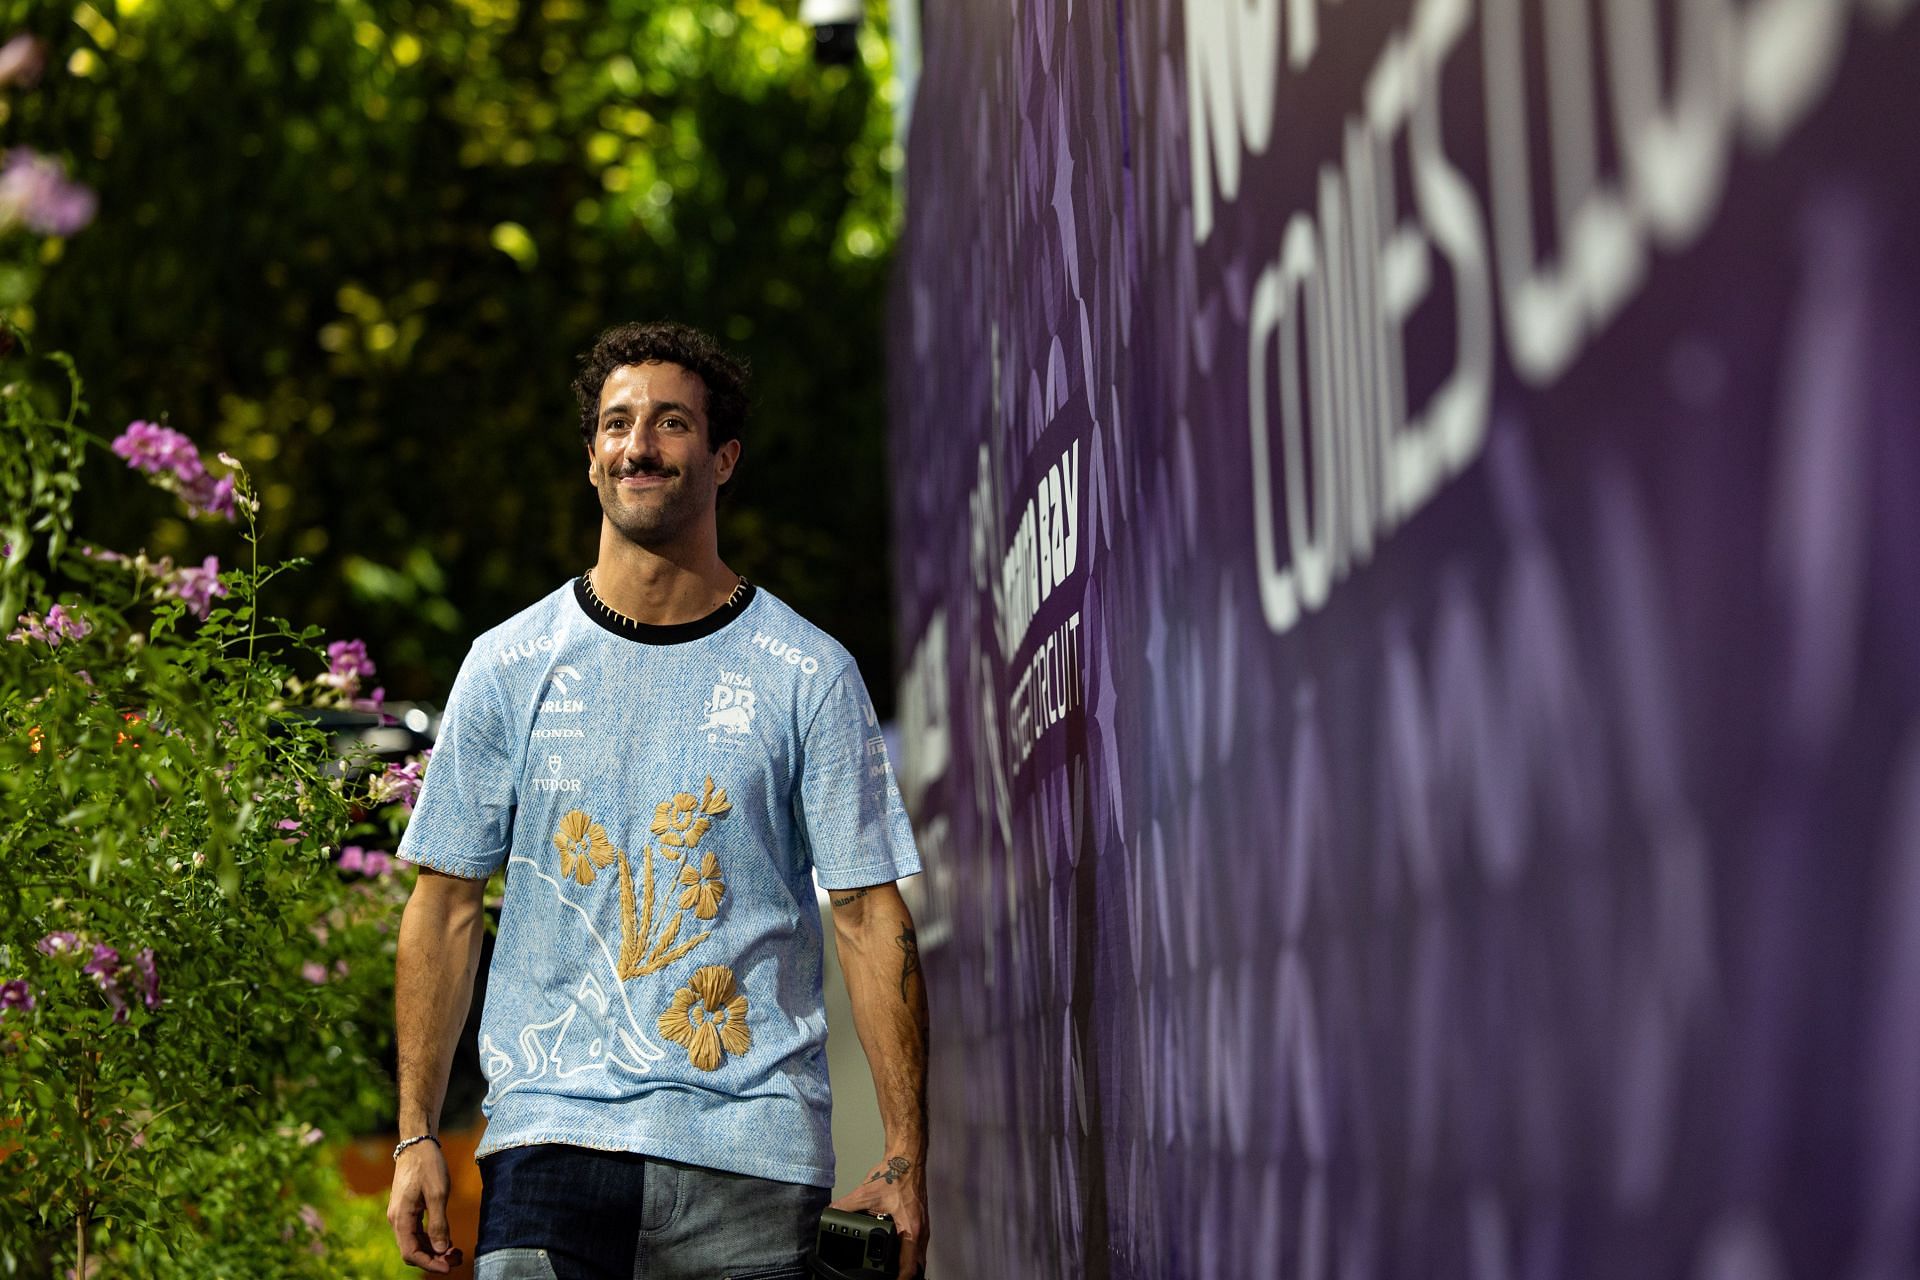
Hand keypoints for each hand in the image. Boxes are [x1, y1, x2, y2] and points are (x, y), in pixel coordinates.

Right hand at [386, 1141, 463, 1272]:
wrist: (417, 1144)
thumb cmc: (428, 1165)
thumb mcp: (438, 1194)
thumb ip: (438, 1224)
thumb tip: (441, 1249)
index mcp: (401, 1218)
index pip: (411, 1253)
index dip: (429, 1264)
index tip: (449, 1268)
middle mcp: (397, 1220)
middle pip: (412, 1251)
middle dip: (434, 1259)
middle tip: (457, 1260)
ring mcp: (401, 1215)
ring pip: (415, 1242)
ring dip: (434, 1250)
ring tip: (456, 1252)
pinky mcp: (407, 1210)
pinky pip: (417, 1232)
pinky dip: (431, 1239)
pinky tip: (447, 1240)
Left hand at [828, 1153, 928, 1279]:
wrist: (907, 1159)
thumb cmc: (896, 1174)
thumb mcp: (866, 1193)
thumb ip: (847, 1205)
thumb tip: (832, 1212)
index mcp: (910, 1229)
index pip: (909, 1266)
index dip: (901, 1279)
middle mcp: (920, 1230)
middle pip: (917, 1265)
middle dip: (905, 1276)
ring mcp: (922, 1226)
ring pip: (919, 1256)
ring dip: (908, 1266)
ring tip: (894, 1274)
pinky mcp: (920, 1221)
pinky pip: (918, 1245)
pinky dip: (910, 1254)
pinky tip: (899, 1254)